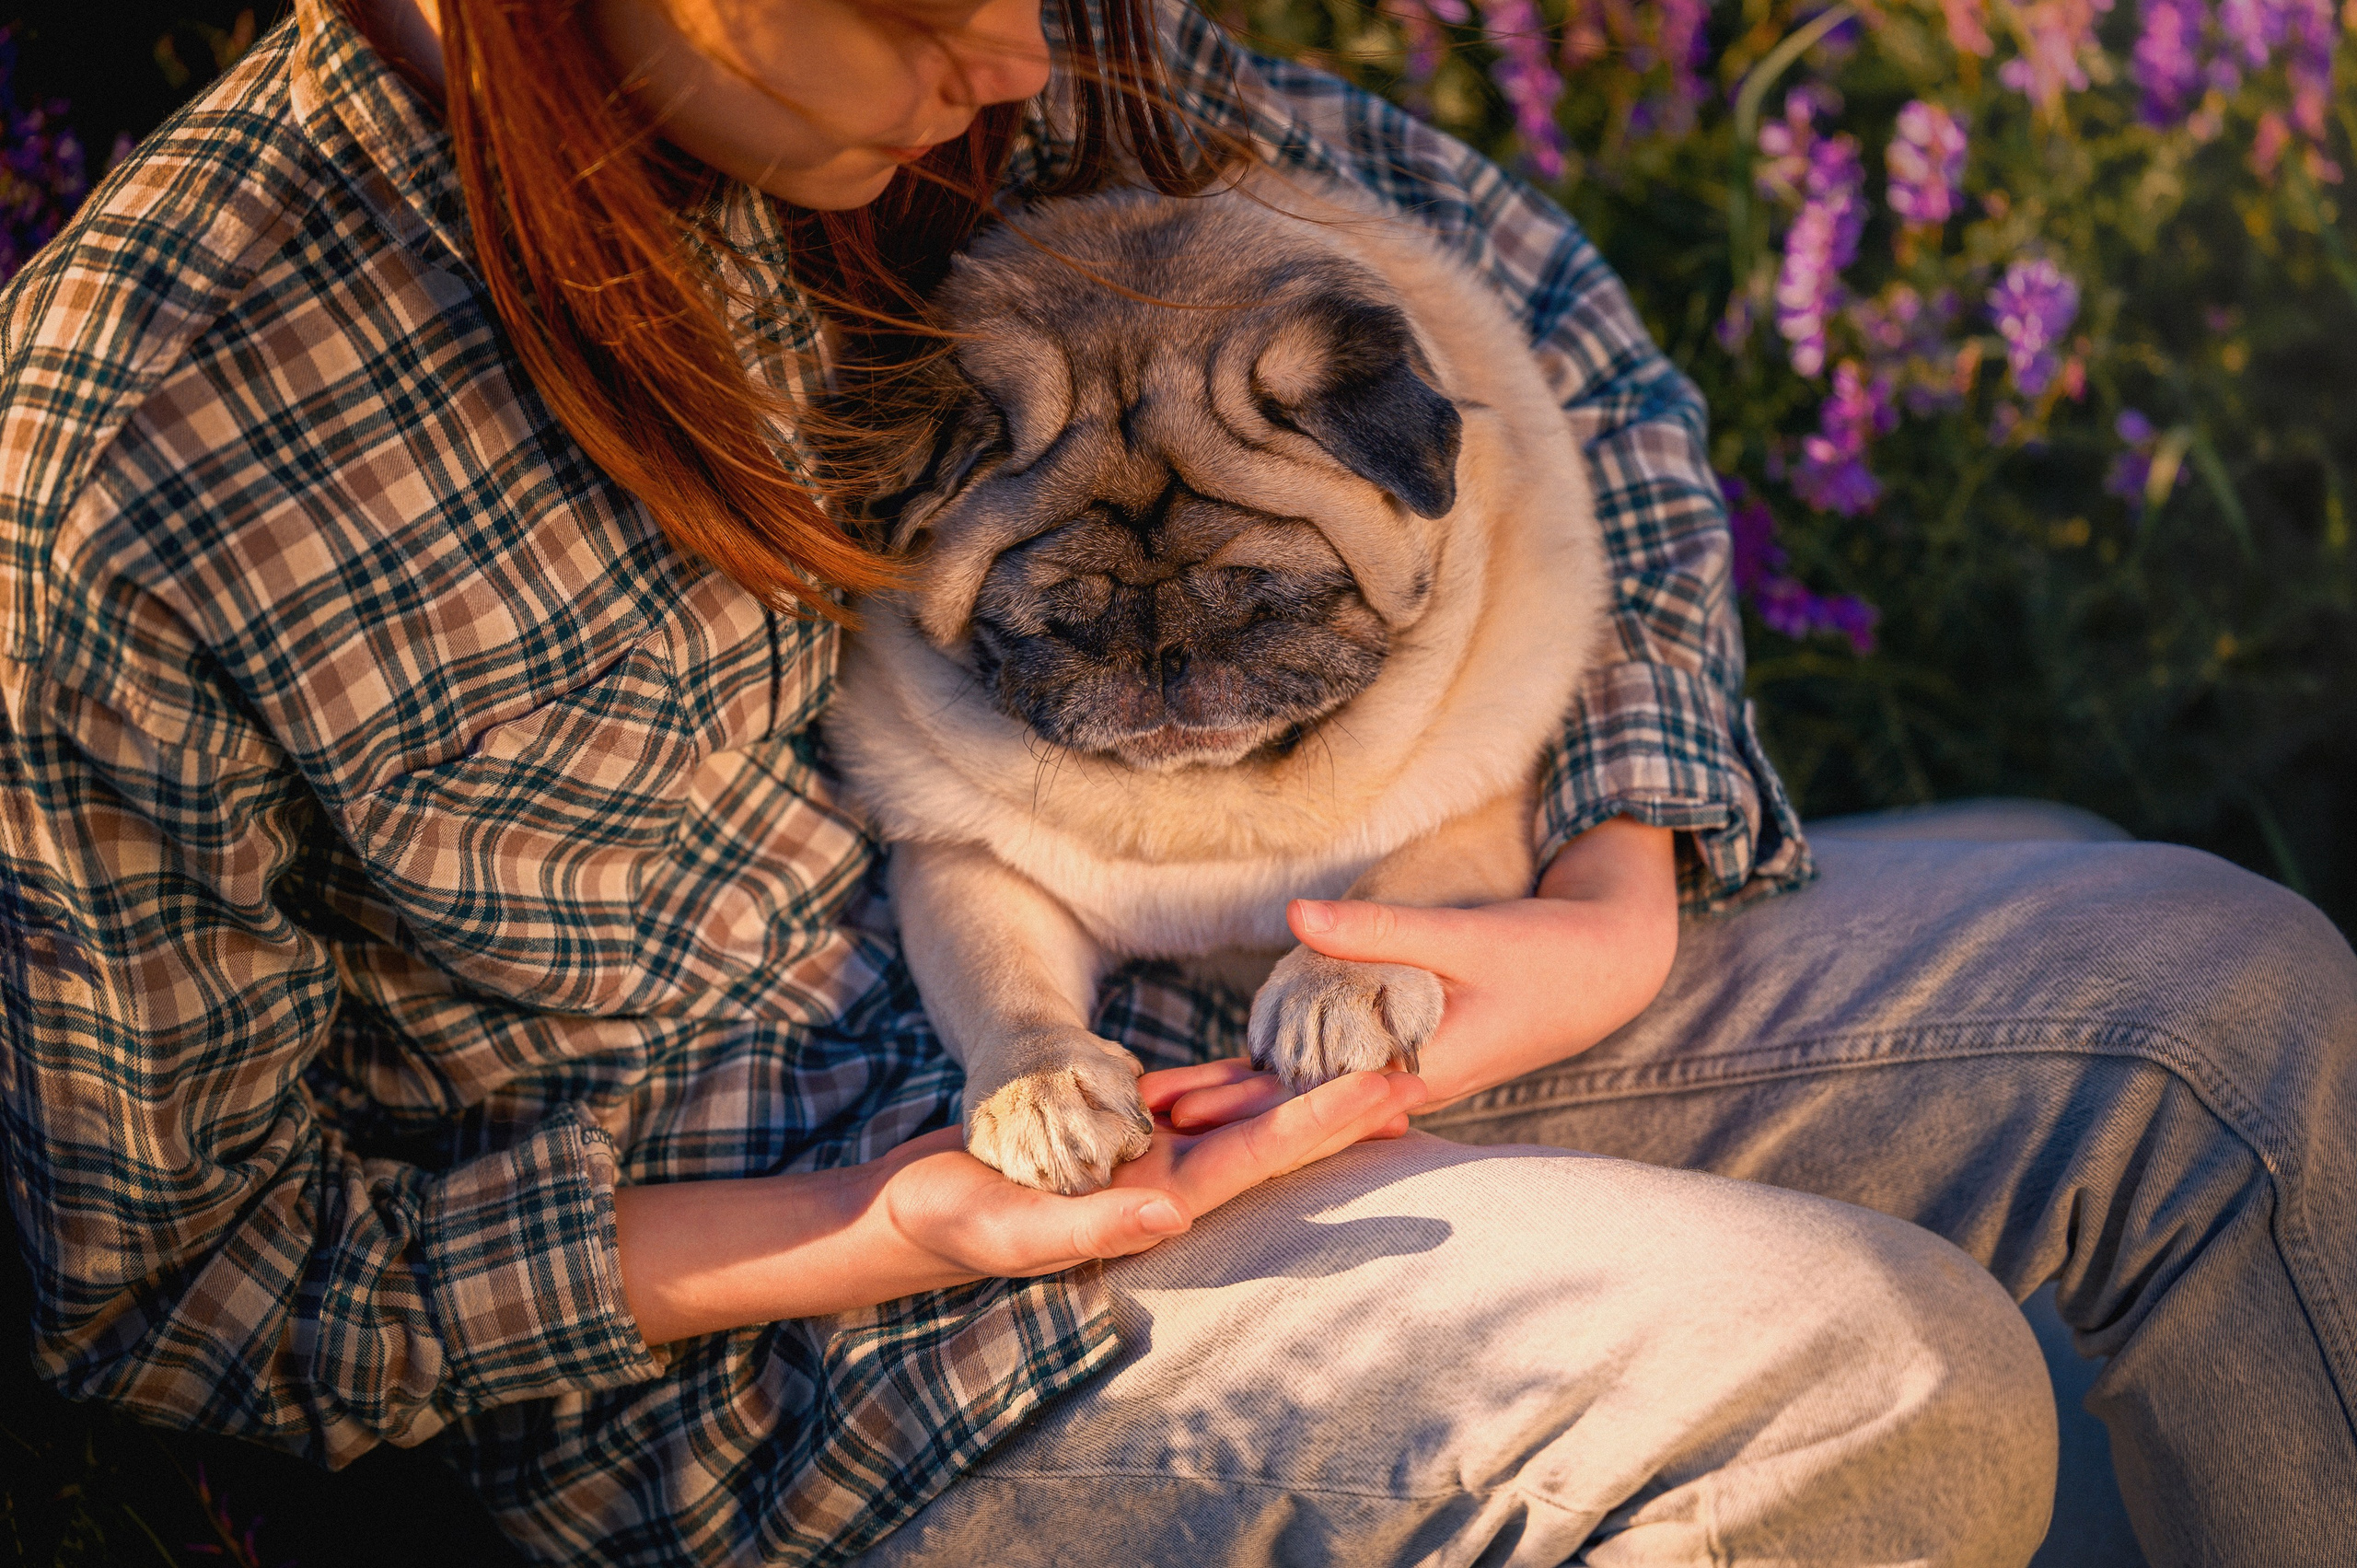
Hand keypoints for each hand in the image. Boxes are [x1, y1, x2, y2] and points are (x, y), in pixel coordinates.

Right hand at [881, 1065, 1426, 1278]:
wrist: (904, 1213)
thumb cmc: (951, 1227)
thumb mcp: (1013, 1228)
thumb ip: (1090, 1223)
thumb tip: (1171, 1209)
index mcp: (1155, 1201)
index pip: (1258, 1158)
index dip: (1324, 1124)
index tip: (1386, 1093)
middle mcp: (1165, 1176)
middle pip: (1269, 1130)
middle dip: (1339, 1103)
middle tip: (1416, 1068)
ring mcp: (1143, 1149)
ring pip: (1236, 1107)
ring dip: (1298, 1085)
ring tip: (1366, 1055)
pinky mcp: (1115, 1122)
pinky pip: (1185, 1090)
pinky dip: (1230, 1071)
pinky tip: (1274, 1051)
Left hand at [1167, 816, 1677, 1129]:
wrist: (1607, 971)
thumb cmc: (1544, 955)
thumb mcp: (1464, 936)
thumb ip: (1378, 930)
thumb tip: (1294, 916)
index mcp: (1413, 1072)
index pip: (1307, 1098)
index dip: (1238, 1104)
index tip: (1177, 1112)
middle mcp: (1401, 1085)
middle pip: (1294, 1105)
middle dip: (1221, 1111)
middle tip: (1142, 1117)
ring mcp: (1404, 1073)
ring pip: (1308, 1092)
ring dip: (1244, 1098)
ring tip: (1175, 1108)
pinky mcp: (1408, 1053)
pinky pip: (1333, 1070)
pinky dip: (1287, 1078)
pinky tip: (1248, 1085)